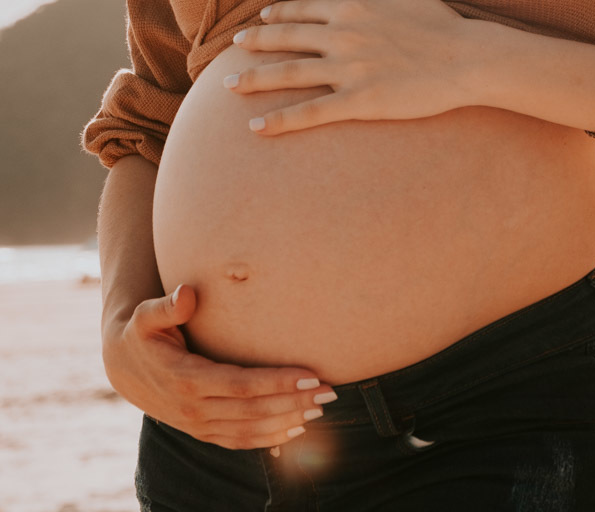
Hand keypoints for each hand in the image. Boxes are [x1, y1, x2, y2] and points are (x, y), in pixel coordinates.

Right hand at [101, 284, 337, 450]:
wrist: (122, 367)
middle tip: (330, 391)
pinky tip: (296, 428)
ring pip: (251, 430)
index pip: (241, 385)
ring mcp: (198, 425)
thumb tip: (186, 293)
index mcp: (185, 379)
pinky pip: (240, 441)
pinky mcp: (202, 431)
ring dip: (289, 421)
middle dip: (294, 402)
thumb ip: (166, 306)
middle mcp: (193, 409)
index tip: (310, 374)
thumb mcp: (145, 316)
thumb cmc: (141, 333)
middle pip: (253, 411)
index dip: (277, 382)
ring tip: (323, 407)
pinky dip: (269, 438)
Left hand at [224, 0, 475, 134]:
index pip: (303, 10)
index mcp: (352, 9)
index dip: (278, 15)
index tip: (260, 19)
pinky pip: (311, 113)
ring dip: (255, 79)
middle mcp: (343, 38)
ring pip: (289, 75)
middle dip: (255, 44)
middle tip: (233, 49)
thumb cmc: (439, 23)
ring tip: (229, 85)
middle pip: (287, 40)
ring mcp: (348, 71)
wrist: (467, 59)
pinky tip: (256, 128)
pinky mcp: (358, 102)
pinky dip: (281, 121)